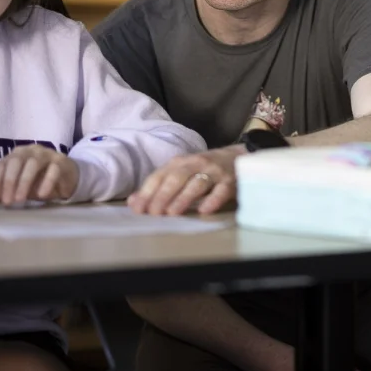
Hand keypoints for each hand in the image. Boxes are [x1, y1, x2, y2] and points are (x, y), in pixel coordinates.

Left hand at [0, 145, 78, 205]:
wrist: (68, 177)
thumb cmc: (41, 181)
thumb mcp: (24, 186)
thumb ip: (12, 189)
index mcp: (17, 154)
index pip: (3, 164)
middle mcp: (30, 150)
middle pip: (16, 161)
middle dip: (9, 181)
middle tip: (7, 201)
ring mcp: (46, 154)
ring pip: (33, 163)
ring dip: (24, 182)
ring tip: (19, 200)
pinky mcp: (61, 161)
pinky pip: (53, 170)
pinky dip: (46, 182)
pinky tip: (41, 195)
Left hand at [127, 146, 243, 215]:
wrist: (237, 157)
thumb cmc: (203, 169)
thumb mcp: (180, 173)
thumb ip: (158, 186)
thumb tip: (134, 202)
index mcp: (179, 163)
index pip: (160, 176)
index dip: (148, 192)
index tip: (138, 208)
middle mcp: (195, 164)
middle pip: (176, 178)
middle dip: (163, 195)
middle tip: (154, 213)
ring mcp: (213, 171)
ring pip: (197, 183)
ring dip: (183, 197)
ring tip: (172, 212)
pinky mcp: (230, 181)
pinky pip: (221, 190)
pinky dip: (212, 200)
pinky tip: (204, 210)